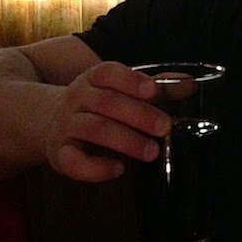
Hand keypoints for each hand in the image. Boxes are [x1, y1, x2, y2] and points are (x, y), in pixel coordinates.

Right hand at [45, 61, 170, 181]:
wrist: (50, 121)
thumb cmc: (99, 106)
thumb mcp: (123, 92)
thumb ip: (157, 88)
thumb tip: (191, 84)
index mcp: (93, 79)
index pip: (108, 72)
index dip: (130, 80)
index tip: (153, 91)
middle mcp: (77, 98)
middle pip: (106, 102)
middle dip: (139, 115)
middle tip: (165, 127)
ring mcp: (65, 125)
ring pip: (93, 129)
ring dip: (126, 141)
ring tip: (152, 152)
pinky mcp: (59, 153)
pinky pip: (73, 161)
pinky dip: (96, 168)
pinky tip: (119, 168)